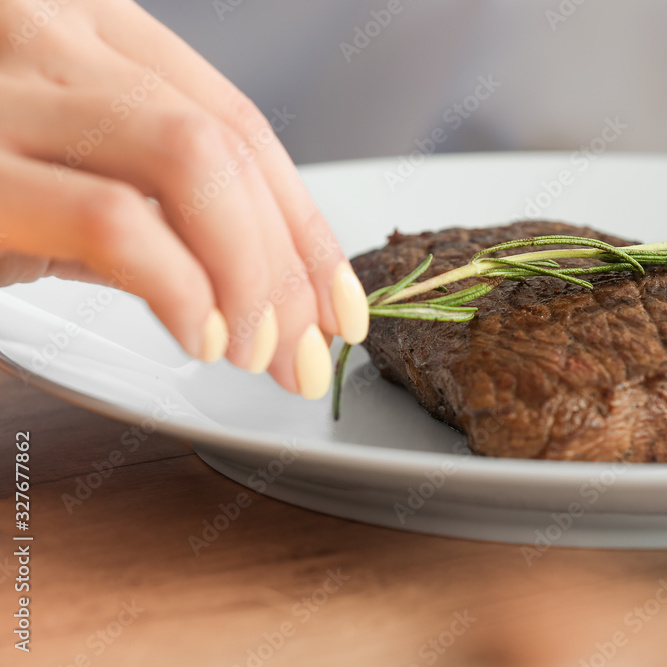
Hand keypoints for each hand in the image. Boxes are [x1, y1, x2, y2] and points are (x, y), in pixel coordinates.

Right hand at [0, 0, 368, 398]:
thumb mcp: (54, 167)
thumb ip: (152, 195)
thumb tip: (274, 279)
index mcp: (91, 27)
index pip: (243, 124)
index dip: (308, 225)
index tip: (342, 306)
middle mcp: (50, 26)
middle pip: (231, 145)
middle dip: (292, 267)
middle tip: (308, 356)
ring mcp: (4, 86)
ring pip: (192, 162)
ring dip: (251, 275)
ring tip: (256, 354)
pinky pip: (115, 220)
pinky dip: (180, 286)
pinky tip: (200, 338)